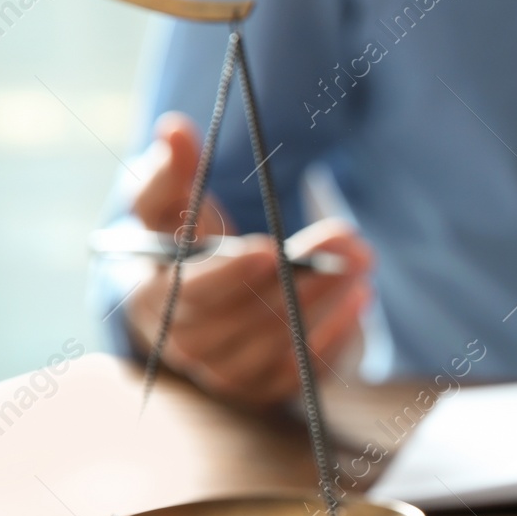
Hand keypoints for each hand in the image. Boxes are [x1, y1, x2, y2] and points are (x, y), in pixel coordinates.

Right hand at [124, 113, 374, 405]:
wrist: (198, 300)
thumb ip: (171, 171)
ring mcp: (227, 374)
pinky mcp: (265, 387)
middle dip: (301, 278)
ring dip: (328, 300)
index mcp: (154, 302)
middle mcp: (187, 348)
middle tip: (347, 243)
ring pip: (283, 341)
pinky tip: (360, 300)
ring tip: (362, 261)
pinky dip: (336, 334)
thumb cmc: (182, 245)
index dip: (230, 274)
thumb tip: (174, 128)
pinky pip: (304, 368)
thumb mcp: (170, 206)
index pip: (191, 295)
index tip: (270, 248)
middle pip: (249, 318)